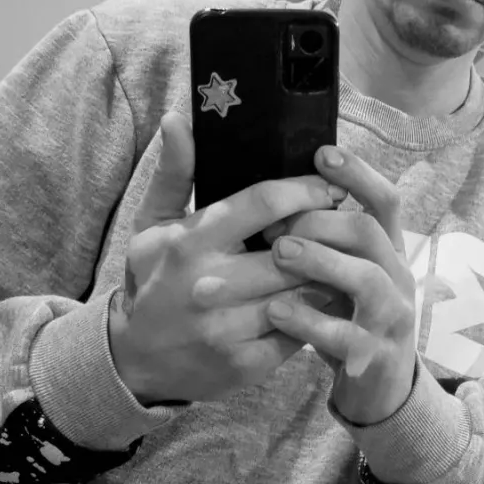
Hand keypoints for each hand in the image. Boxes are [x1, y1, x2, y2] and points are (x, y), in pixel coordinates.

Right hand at [108, 112, 347, 405]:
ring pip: (303, 292)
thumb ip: (174, 173)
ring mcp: (228, 329)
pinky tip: (328, 297)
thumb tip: (179, 119)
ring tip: (345, 256)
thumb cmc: (153, 280)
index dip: (306, 190)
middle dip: (326, 232)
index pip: (263, 204)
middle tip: (348, 220)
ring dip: (330, 272)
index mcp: (190, 243)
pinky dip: (319, 313)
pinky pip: (300, 331)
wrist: (135, 360)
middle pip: (294, 249)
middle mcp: (209, 285)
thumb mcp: (152, 225)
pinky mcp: (245, 364)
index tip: (332, 186)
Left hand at [263, 145, 417, 425]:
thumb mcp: (344, 275)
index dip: (358, 174)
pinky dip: (309, 319)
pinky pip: (346, 334)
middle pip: (371, 232)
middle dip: (322, 220)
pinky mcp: (376, 355)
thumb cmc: (349, 320)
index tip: (321, 153)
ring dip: (320, 261)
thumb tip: (285, 191)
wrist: (379, 390)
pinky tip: (276, 311)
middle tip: (276, 223)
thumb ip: (327, 239)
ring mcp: (391, 317)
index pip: (385, 201)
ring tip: (279, 254)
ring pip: (367, 279)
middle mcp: (397, 277)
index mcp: (388, 252)